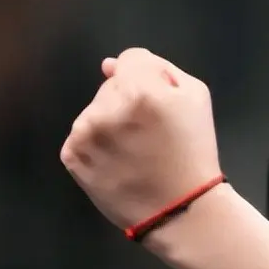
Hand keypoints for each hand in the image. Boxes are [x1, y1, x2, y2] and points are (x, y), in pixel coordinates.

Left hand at [60, 48, 221, 239]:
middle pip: (112, 84)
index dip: (150, 79)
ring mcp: (85, 132)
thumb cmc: (192, 150)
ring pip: (95, 108)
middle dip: (128, 99)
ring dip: (110, 121)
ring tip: (133, 149)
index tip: (159, 106)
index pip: (131, 59)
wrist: (179, 208)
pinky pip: (81, 134)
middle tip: (150, 132)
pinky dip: (96, 143)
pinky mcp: (72, 155)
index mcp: (141, 89)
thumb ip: (160, 68)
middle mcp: (107, 107)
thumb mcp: (196, 97)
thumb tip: (110, 65)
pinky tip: (117, 160)